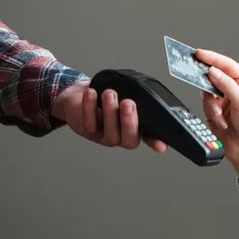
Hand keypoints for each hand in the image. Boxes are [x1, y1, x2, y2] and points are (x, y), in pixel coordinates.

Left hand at [51, 81, 166, 151]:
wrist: (77, 97)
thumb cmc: (105, 96)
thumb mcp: (124, 94)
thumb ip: (137, 97)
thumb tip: (149, 93)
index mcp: (137, 128)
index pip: (150, 138)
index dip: (156, 142)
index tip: (161, 145)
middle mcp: (122, 136)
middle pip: (130, 139)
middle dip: (129, 121)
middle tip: (128, 103)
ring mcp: (105, 136)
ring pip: (111, 132)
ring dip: (111, 112)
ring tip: (110, 94)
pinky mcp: (88, 131)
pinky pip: (90, 123)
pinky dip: (90, 107)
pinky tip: (92, 94)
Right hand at [195, 49, 238, 189]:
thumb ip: (227, 85)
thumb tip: (214, 72)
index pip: (226, 65)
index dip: (212, 58)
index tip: (199, 53)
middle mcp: (234, 88)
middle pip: (213, 77)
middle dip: (208, 85)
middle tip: (195, 78)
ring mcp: (223, 99)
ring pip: (206, 93)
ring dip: (212, 106)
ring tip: (221, 116)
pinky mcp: (214, 110)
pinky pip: (205, 106)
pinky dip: (211, 114)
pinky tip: (221, 122)